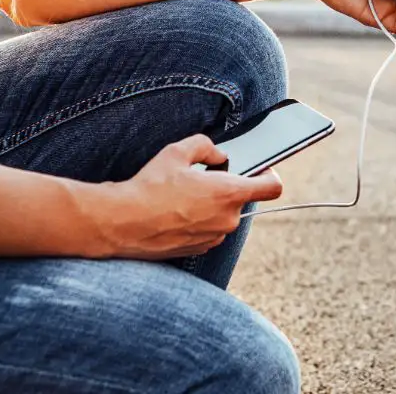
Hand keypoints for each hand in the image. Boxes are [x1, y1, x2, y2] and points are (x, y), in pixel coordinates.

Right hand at [94, 134, 281, 259]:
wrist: (123, 223)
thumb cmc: (150, 187)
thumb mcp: (177, 152)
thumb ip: (206, 146)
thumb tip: (220, 155)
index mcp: (229, 193)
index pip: (272, 187)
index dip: (269, 175)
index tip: (260, 170)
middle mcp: (228, 219)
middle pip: (240, 199)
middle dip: (224, 188)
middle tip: (198, 179)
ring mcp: (215, 237)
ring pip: (222, 215)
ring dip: (209, 206)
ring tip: (180, 197)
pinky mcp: (200, 249)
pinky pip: (209, 229)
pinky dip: (198, 221)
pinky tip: (174, 213)